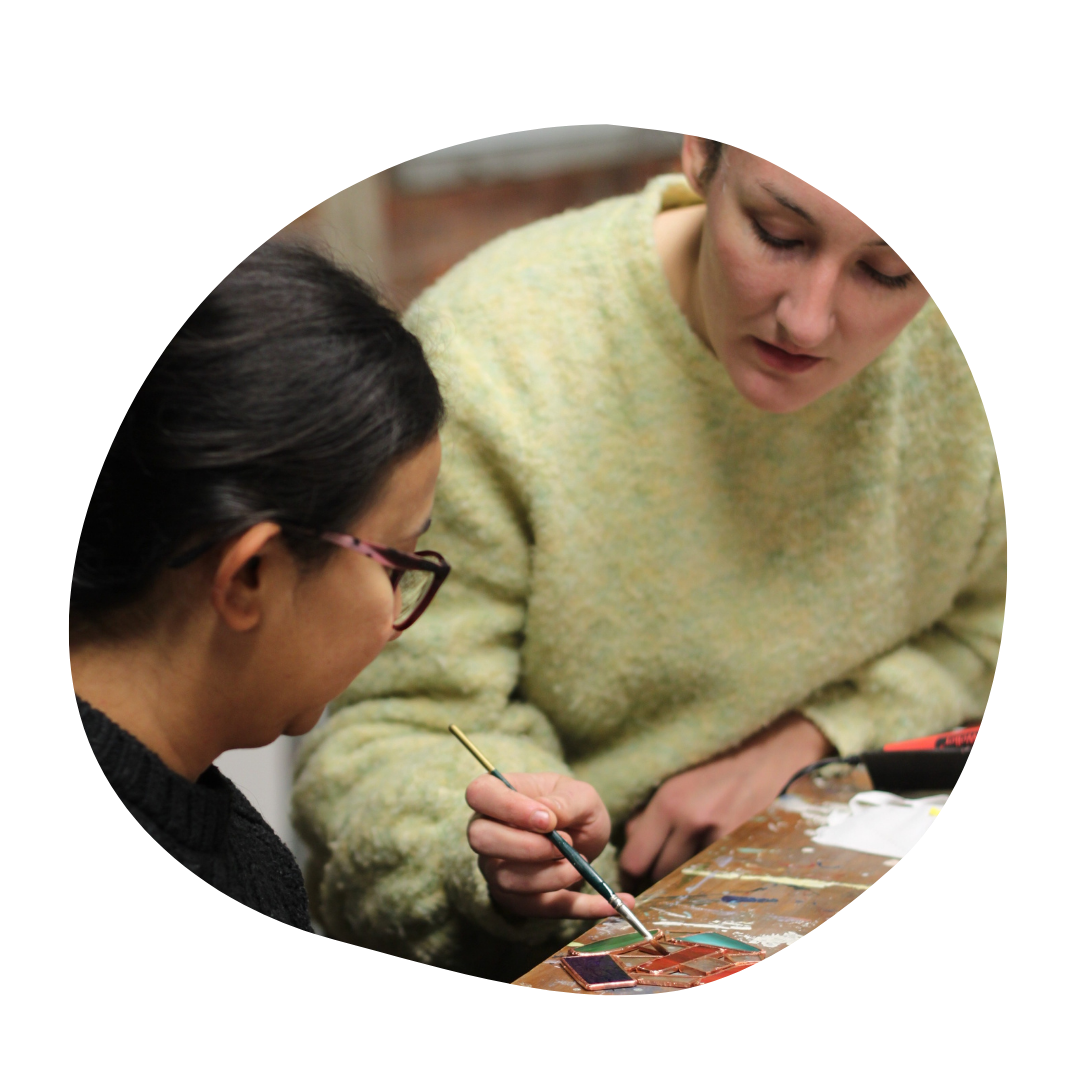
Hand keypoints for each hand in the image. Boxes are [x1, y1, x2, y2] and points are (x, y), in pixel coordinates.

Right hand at [466, 771, 635, 920]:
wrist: (583, 834)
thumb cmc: (573, 806)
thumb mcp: (580, 795)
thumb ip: (564, 801)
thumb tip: (547, 818)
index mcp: (497, 795)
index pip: (479, 794)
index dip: (508, 807)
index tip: (547, 820)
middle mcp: (488, 832)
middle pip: (482, 840)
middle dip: (528, 847)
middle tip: (565, 844)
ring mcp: (497, 868)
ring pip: (508, 880)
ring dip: (552, 876)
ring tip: (581, 863)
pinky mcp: (518, 899)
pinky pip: (542, 909)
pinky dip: (581, 908)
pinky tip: (611, 903)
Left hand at [620, 713, 832, 884]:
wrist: (767, 756)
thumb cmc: (716, 764)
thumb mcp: (675, 779)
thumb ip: (649, 811)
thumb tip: (631, 842)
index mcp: (668, 801)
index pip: (634, 859)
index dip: (633, 867)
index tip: (637, 867)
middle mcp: (690, 820)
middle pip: (658, 873)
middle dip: (657, 870)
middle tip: (665, 858)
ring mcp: (719, 835)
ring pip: (685, 876)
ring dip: (684, 870)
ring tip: (691, 848)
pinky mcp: (743, 845)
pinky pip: (713, 871)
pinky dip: (709, 866)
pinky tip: (714, 846)